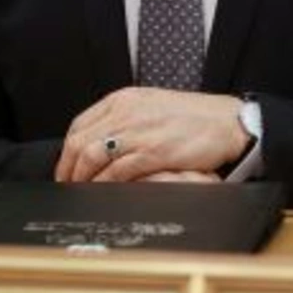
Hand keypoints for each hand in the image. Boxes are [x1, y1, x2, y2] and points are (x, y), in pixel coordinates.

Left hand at [54, 88, 248, 183]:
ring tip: (81, 192)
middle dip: (67, 168)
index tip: (66, 168)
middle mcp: (126, 112)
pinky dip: (103, 184)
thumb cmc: (193, 117)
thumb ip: (125, 119)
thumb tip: (101, 140)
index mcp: (123, 99)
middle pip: (79, 142)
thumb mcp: (151, 106)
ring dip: (81, 178)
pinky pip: (117, 171)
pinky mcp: (154, 152)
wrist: (227, 121)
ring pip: (92, 157)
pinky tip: (102, 193)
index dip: (67, 151)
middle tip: (67, 185)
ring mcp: (139, 132)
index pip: (80, 125)